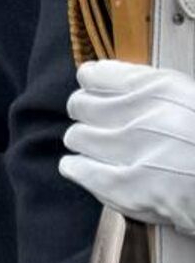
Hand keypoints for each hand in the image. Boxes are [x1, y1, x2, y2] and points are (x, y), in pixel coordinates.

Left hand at [61, 60, 194, 236]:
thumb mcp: (185, 99)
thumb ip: (147, 89)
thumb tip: (100, 80)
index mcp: (160, 88)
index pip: (94, 75)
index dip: (91, 86)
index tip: (93, 93)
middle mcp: (144, 114)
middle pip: (81, 106)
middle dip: (86, 115)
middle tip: (95, 125)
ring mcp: (136, 151)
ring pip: (78, 137)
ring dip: (84, 143)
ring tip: (95, 149)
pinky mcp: (132, 187)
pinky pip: (82, 170)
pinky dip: (77, 168)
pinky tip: (79, 167)